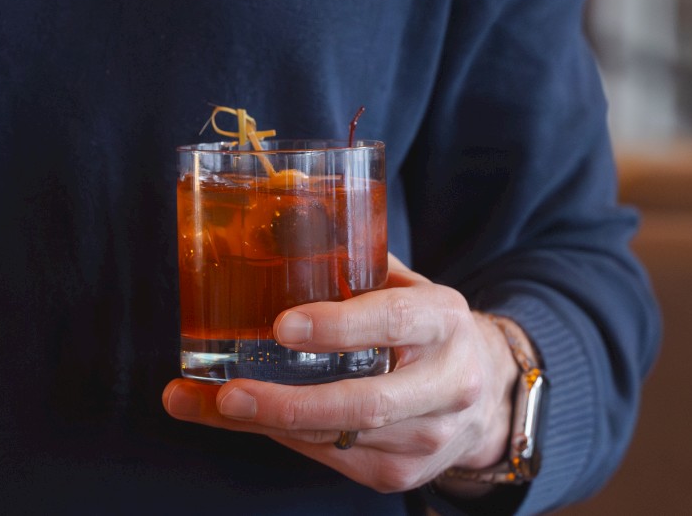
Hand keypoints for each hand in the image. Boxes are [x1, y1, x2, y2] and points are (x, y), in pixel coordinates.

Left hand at [162, 254, 519, 493]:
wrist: (487, 398)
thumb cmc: (429, 332)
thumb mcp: (409, 288)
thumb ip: (356, 265)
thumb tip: (280, 219)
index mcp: (446, 321)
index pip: (395, 321)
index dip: (339, 325)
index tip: (283, 325)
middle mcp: (447, 384)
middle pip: (365, 403)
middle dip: (289, 403)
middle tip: (230, 394)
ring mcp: (427, 437)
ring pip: (337, 438)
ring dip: (264, 424)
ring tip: (204, 404)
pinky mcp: (401, 474)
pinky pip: (331, 458)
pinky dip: (282, 438)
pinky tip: (243, 420)